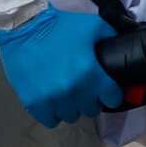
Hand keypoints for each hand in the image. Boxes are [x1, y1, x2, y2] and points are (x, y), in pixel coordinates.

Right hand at [0, 7, 123, 127]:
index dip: (111, 94)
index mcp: (91, 73)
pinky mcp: (34, 103)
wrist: (24, 27)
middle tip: (84, 89)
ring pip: (71, 116)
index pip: (112, 98)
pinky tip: (53, 102)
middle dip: (90, 99)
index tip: (106, 90)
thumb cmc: (60, 27)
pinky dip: (53, 113)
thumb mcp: (93, 26)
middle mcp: (73, 90)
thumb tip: (121, 50)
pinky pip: (50, 120)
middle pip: (91, 110)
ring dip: (71, 107)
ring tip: (67, 95)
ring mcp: (53, 99)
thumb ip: (111, 38)